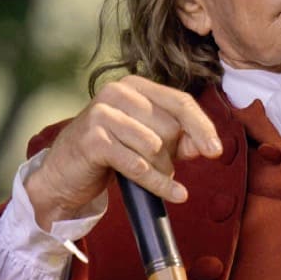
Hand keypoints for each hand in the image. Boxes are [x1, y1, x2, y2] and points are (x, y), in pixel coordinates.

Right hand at [27, 74, 225, 224]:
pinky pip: (139, 165)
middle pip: (170, 127)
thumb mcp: (146, 140)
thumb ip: (178, 138)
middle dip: (173, 154)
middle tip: (161, 166)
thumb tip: (205, 145)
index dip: (202, 127)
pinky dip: (157, 183)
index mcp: (135, 86)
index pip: (181, 102)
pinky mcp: (93, 139)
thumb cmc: (111, 152)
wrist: (64, 173)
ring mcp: (102, 114)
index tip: (216, 151)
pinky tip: (173, 193)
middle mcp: (117, 92)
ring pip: (155, 147)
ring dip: (162, 170)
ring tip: (151, 174)